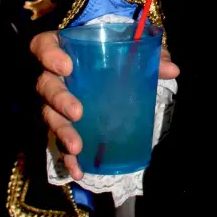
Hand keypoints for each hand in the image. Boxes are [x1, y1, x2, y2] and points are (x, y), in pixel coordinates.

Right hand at [31, 30, 179, 180]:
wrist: (110, 66)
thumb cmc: (117, 51)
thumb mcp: (134, 48)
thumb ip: (151, 55)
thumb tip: (172, 70)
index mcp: (64, 48)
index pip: (43, 45)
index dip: (49, 55)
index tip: (67, 66)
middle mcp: (53, 74)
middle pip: (46, 85)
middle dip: (59, 100)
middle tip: (77, 112)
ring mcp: (55, 100)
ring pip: (49, 115)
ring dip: (62, 132)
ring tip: (77, 147)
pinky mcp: (62, 122)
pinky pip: (59, 139)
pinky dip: (67, 157)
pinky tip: (78, 170)